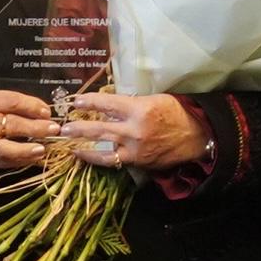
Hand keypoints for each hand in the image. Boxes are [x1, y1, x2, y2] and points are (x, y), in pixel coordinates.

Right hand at [0, 86, 54, 170]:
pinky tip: (35, 159)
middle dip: (36, 127)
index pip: (13, 101)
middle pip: (13, 123)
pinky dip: (22, 160)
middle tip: (54, 129)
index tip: (47, 111)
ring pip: (7, 147)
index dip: (32, 106)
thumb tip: (45, 114)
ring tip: (42, 150)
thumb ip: (15, 105)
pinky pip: (5, 161)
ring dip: (27, 149)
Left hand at [61, 91, 206, 172]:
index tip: (76, 102)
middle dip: (79, 127)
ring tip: (69, 144)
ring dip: (83, 145)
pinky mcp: (137, 161)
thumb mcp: (155, 99)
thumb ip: (132, 102)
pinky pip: (112, 161)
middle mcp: (134, 129)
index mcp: (140, 108)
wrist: (197, 136)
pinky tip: (86, 156)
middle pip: (100, 127)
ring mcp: (135, 148)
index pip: (108, 104)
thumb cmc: (177, 112)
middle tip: (63, 127)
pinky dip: (98, 159)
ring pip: (103, 148)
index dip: (90, 102)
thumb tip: (110, 103)